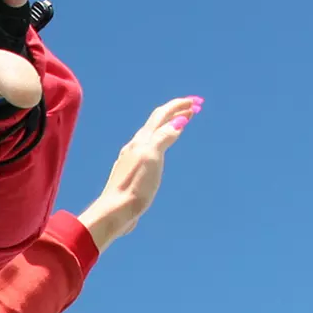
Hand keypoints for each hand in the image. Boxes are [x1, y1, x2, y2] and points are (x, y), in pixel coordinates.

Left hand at [78, 96, 201, 250]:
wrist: (115, 210)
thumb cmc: (135, 186)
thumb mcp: (152, 157)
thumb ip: (163, 137)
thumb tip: (178, 122)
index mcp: (142, 140)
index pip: (162, 115)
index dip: (179, 105)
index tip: (197, 102)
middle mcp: (136, 145)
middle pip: (157, 122)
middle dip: (176, 111)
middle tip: (194, 107)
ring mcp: (132, 158)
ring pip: (152, 134)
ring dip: (168, 125)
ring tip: (181, 123)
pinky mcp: (132, 171)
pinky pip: (150, 148)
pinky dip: (161, 140)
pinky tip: (162, 148)